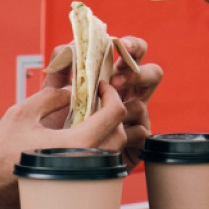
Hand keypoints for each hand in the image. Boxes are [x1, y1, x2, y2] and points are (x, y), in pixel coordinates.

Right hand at [0, 78, 129, 208]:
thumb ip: (50, 97)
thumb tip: (69, 93)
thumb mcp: (21, 115)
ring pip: (112, 156)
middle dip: (112, 116)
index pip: (114, 114)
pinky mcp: (77, 196)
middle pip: (120, 136)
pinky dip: (96, 155)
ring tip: (86, 124)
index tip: (101, 88)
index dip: (111, 95)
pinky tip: (76, 148)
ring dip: (106, 136)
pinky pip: (99, 172)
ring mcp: (84, 185)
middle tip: (95, 104)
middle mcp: (88, 167)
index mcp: (78, 145)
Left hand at [40, 37, 163, 171]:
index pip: (132, 52)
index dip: (132, 45)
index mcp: (113, 76)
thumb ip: (60, 68)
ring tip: (103, 114)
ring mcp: (137, 118)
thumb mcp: (54, 93)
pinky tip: (109, 139)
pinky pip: (140, 132)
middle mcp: (129, 95)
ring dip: (124, 107)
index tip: (120, 45)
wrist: (58, 163)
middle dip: (138, 73)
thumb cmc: (58, 123)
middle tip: (115, 82)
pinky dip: (125, 134)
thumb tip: (70, 46)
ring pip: (142, 104)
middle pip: (153, 73)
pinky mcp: (138, 142)